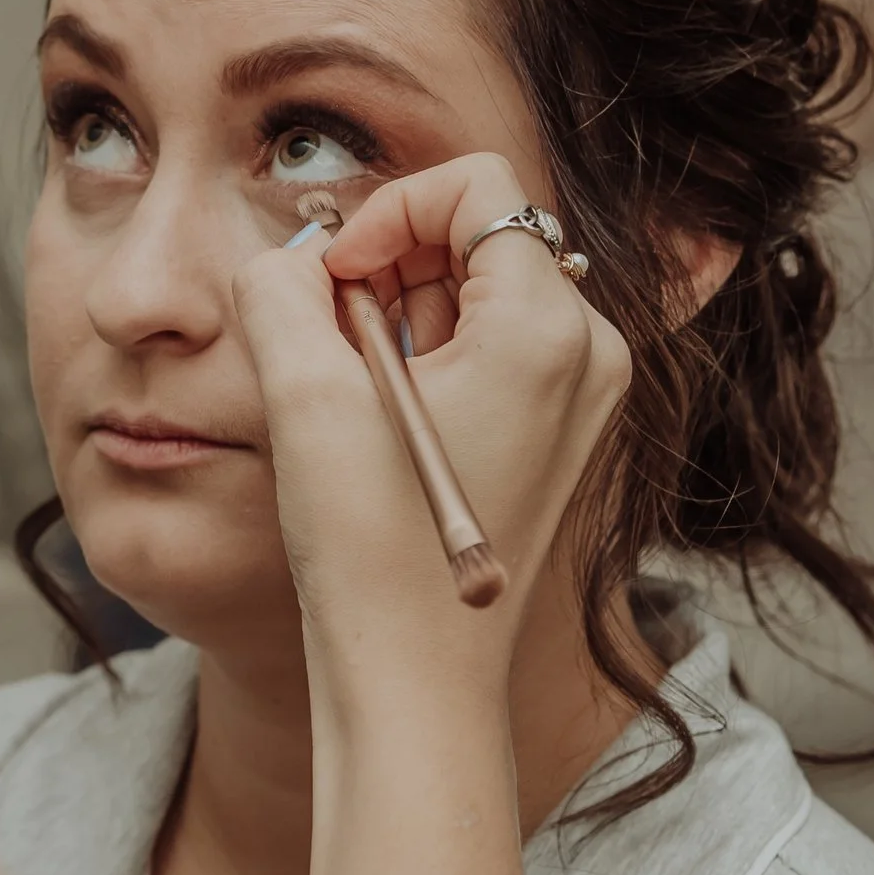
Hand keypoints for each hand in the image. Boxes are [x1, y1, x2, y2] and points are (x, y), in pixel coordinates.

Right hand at [234, 155, 627, 693]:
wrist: (416, 685)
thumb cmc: (371, 554)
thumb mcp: (304, 399)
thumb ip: (283, 291)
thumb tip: (293, 258)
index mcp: (549, 329)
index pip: (476, 188)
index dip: (387, 213)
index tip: (333, 280)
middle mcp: (590, 354)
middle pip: (482, 237)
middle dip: (391, 267)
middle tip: (327, 338)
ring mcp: (583, 401)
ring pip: (481, 294)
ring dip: (402, 315)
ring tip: (352, 394)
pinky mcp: (559, 440)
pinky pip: (492, 352)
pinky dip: (427, 361)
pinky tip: (382, 428)